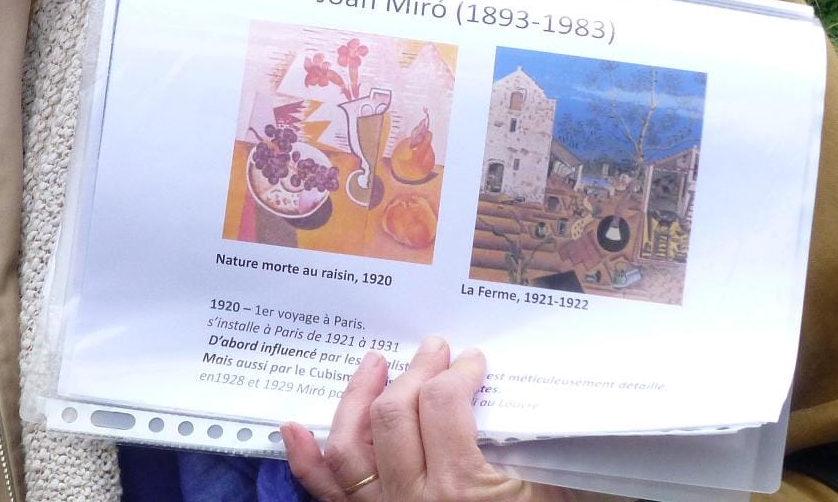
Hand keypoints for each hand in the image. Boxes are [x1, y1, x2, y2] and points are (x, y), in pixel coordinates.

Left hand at [284, 338, 568, 501]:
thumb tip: (523, 393)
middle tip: (435, 350)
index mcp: (459, 488)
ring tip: (374, 365)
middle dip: (415, 371)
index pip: (444, 404)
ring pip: (348, 446)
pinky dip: (304, 460)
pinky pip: (324, 494)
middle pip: (393, 414)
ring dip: (357, 398)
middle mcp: (409, 500)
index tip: (472, 361)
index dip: (459, 372)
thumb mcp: (544, 492)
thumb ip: (529, 449)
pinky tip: (293, 427)